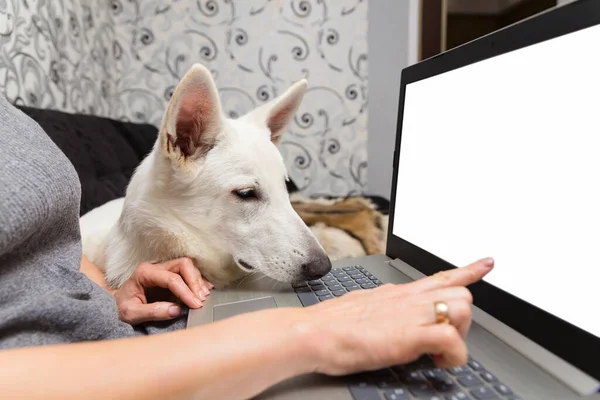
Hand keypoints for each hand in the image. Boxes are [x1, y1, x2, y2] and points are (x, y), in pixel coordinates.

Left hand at [114, 258, 212, 324]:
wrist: (114, 306)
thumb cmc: (120, 308)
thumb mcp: (131, 314)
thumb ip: (152, 312)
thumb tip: (176, 310)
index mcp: (144, 272)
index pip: (171, 278)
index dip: (185, 291)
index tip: (195, 304)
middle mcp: (155, 267)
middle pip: (183, 264)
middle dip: (194, 281)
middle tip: (200, 299)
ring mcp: (163, 270)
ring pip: (187, 267)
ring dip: (197, 281)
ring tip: (203, 297)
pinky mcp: (170, 277)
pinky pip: (188, 273)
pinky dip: (197, 281)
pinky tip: (204, 291)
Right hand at [299, 258, 493, 375]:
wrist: (314, 332)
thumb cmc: (329, 324)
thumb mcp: (362, 306)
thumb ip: (382, 308)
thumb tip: (384, 314)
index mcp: (398, 294)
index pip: (440, 276)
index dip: (468, 270)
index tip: (486, 263)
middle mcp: (410, 299)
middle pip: (461, 294)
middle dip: (460, 320)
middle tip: (441, 340)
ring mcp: (411, 314)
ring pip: (462, 308)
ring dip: (458, 335)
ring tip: (435, 353)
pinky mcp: (409, 335)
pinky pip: (451, 339)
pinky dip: (453, 355)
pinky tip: (436, 362)